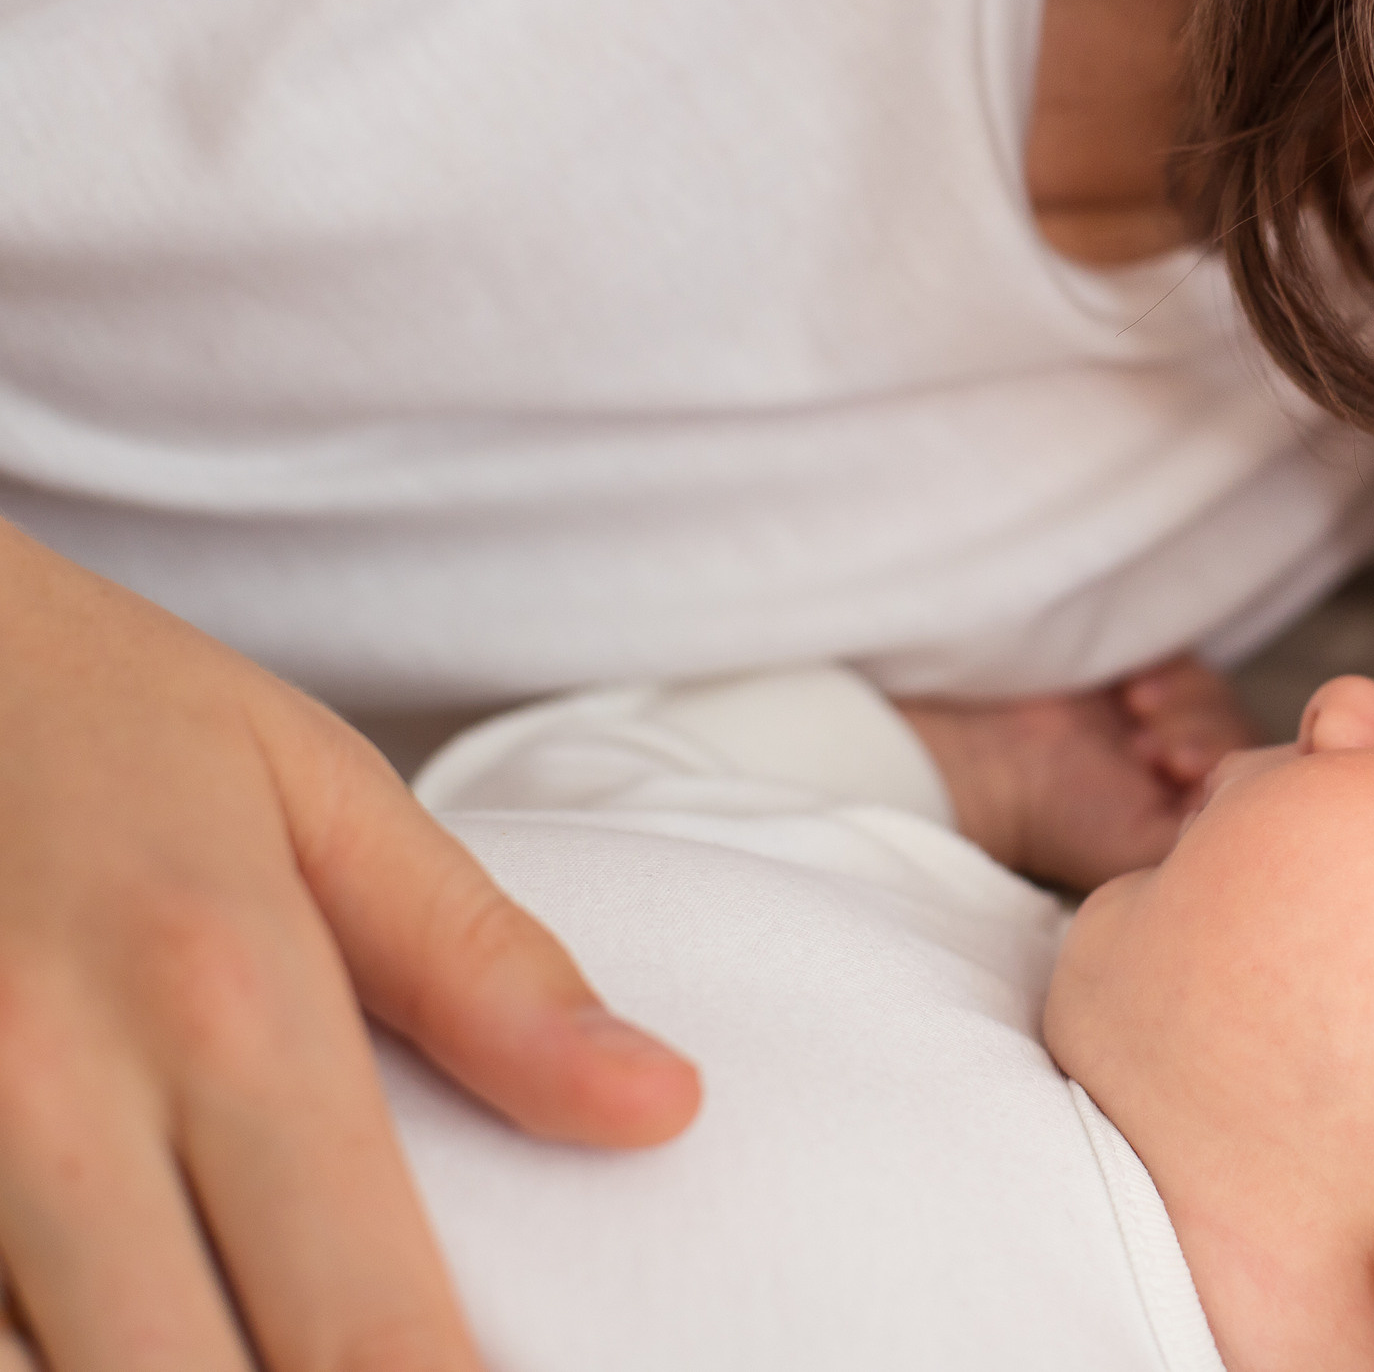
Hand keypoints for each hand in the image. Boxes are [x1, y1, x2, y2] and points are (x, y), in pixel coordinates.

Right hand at [0, 525, 700, 1370]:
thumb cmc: (107, 716)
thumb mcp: (317, 792)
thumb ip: (484, 970)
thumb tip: (663, 1110)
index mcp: (226, 1000)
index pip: (365, 1320)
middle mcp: (52, 1102)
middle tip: (394, 1369)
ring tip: (265, 1342)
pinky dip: (44, 1349)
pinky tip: (132, 1325)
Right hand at [896, 655, 1258, 890]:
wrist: (995, 764)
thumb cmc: (1064, 820)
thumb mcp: (1145, 849)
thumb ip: (1208, 840)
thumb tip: (1258, 819)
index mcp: (1194, 818)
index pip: (1255, 786)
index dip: (1234, 769)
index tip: (1181, 770)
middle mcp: (1186, 773)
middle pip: (1242, 735)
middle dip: (1204, 733)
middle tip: (1156, 750)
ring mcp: (1169, 722)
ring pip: (1221, 699)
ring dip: (1186, 705)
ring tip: (1137, 722)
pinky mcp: (1152, 679)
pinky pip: (1195, 664)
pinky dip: (1173, 674)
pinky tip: (1133, 693)